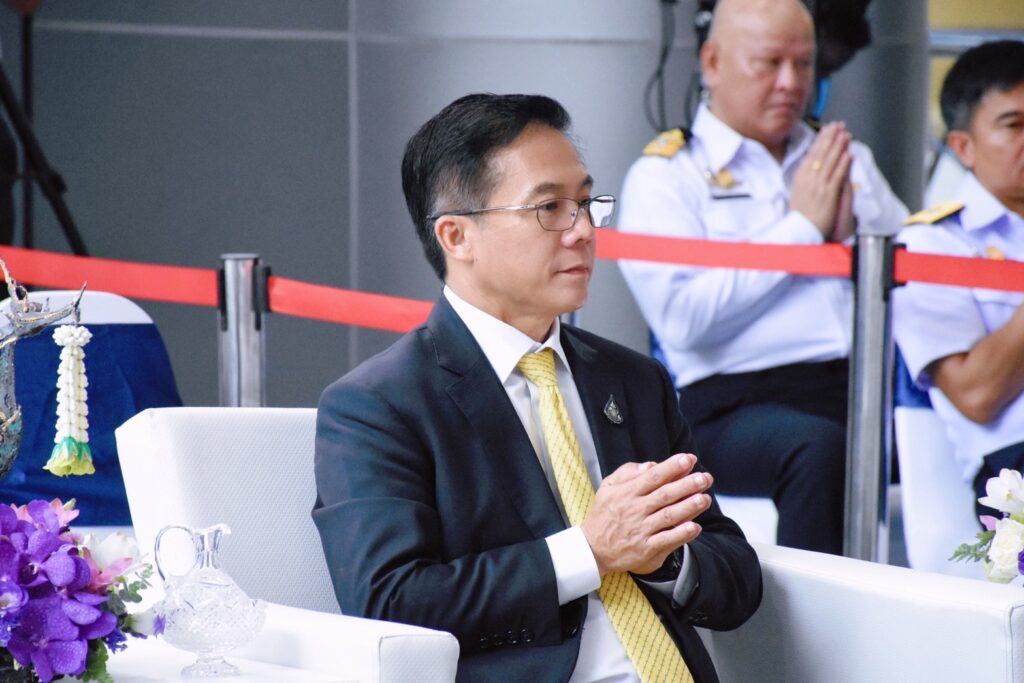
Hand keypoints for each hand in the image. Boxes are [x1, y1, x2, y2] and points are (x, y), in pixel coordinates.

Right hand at [581, 453, 712, 576]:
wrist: (592, 549)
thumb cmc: (603, 514)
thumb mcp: (608, 487)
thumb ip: (628, 472)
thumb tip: (652, 464)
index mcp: (628, 492)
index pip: (653, 477)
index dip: (672, 467)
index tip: (689, 459)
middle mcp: (636, 510)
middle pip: (665, 495)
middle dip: (687, 485)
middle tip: (705, 478)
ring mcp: (641, 530)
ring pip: (668, 516)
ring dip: (688, 508)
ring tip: (704, 499)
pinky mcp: (646, 549)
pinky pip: (666, 540)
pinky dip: (681, 534)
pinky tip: (694, 527)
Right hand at [790, 122, 853, 236]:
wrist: (801, 230)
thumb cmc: (800, 213)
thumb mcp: (797, 191)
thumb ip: (805, 177)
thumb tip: (811, 164)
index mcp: (800, 177)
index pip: (812, 153)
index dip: (821, 139)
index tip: (827, 128)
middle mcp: (808, 179)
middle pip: (821, 153)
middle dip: (831, 138)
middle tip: (839, 125)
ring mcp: (818, 186)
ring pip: (830, 162)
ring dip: (839, 146)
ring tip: (846, 134)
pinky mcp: (828, 194)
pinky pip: (837, 176)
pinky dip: (843, 164)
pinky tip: (848, 154)